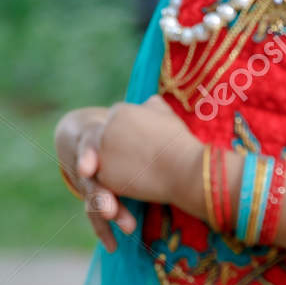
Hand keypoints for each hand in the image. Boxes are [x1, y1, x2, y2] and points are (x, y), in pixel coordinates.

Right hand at [56, 106, 135, 250]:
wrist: (85, 139)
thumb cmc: (118, 128)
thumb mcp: (124, 117)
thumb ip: (141, 113)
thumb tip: (157, 103)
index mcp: (95, 138)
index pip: (87, 145)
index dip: (87, 157)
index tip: (89, 168)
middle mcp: (87, 162)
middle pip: (90, 180)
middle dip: (101, 196)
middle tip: (111, 210)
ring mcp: (87, 183)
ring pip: (93, 200)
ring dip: (108, 214)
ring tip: (128, 227)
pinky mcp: (91, 199)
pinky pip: (94, 218)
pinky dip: (104, 232)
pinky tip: (114, 246)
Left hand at [93, 95, 202, 210]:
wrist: (183, 169)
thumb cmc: (177, 141)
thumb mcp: (165, 113)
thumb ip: (150, 105)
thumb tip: (146, 103)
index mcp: (118, 111)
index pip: (116, 122)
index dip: (132, 135)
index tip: (147, 143)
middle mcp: (105, 129)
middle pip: (108, 140)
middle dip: (122, 148)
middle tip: (145, 158)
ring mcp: (102, 153)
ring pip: (106, 160)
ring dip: (120, 165)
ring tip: (144, 168)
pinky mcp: (104, 175)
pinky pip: (107, 179)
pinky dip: (120, 182)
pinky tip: (139, 180)